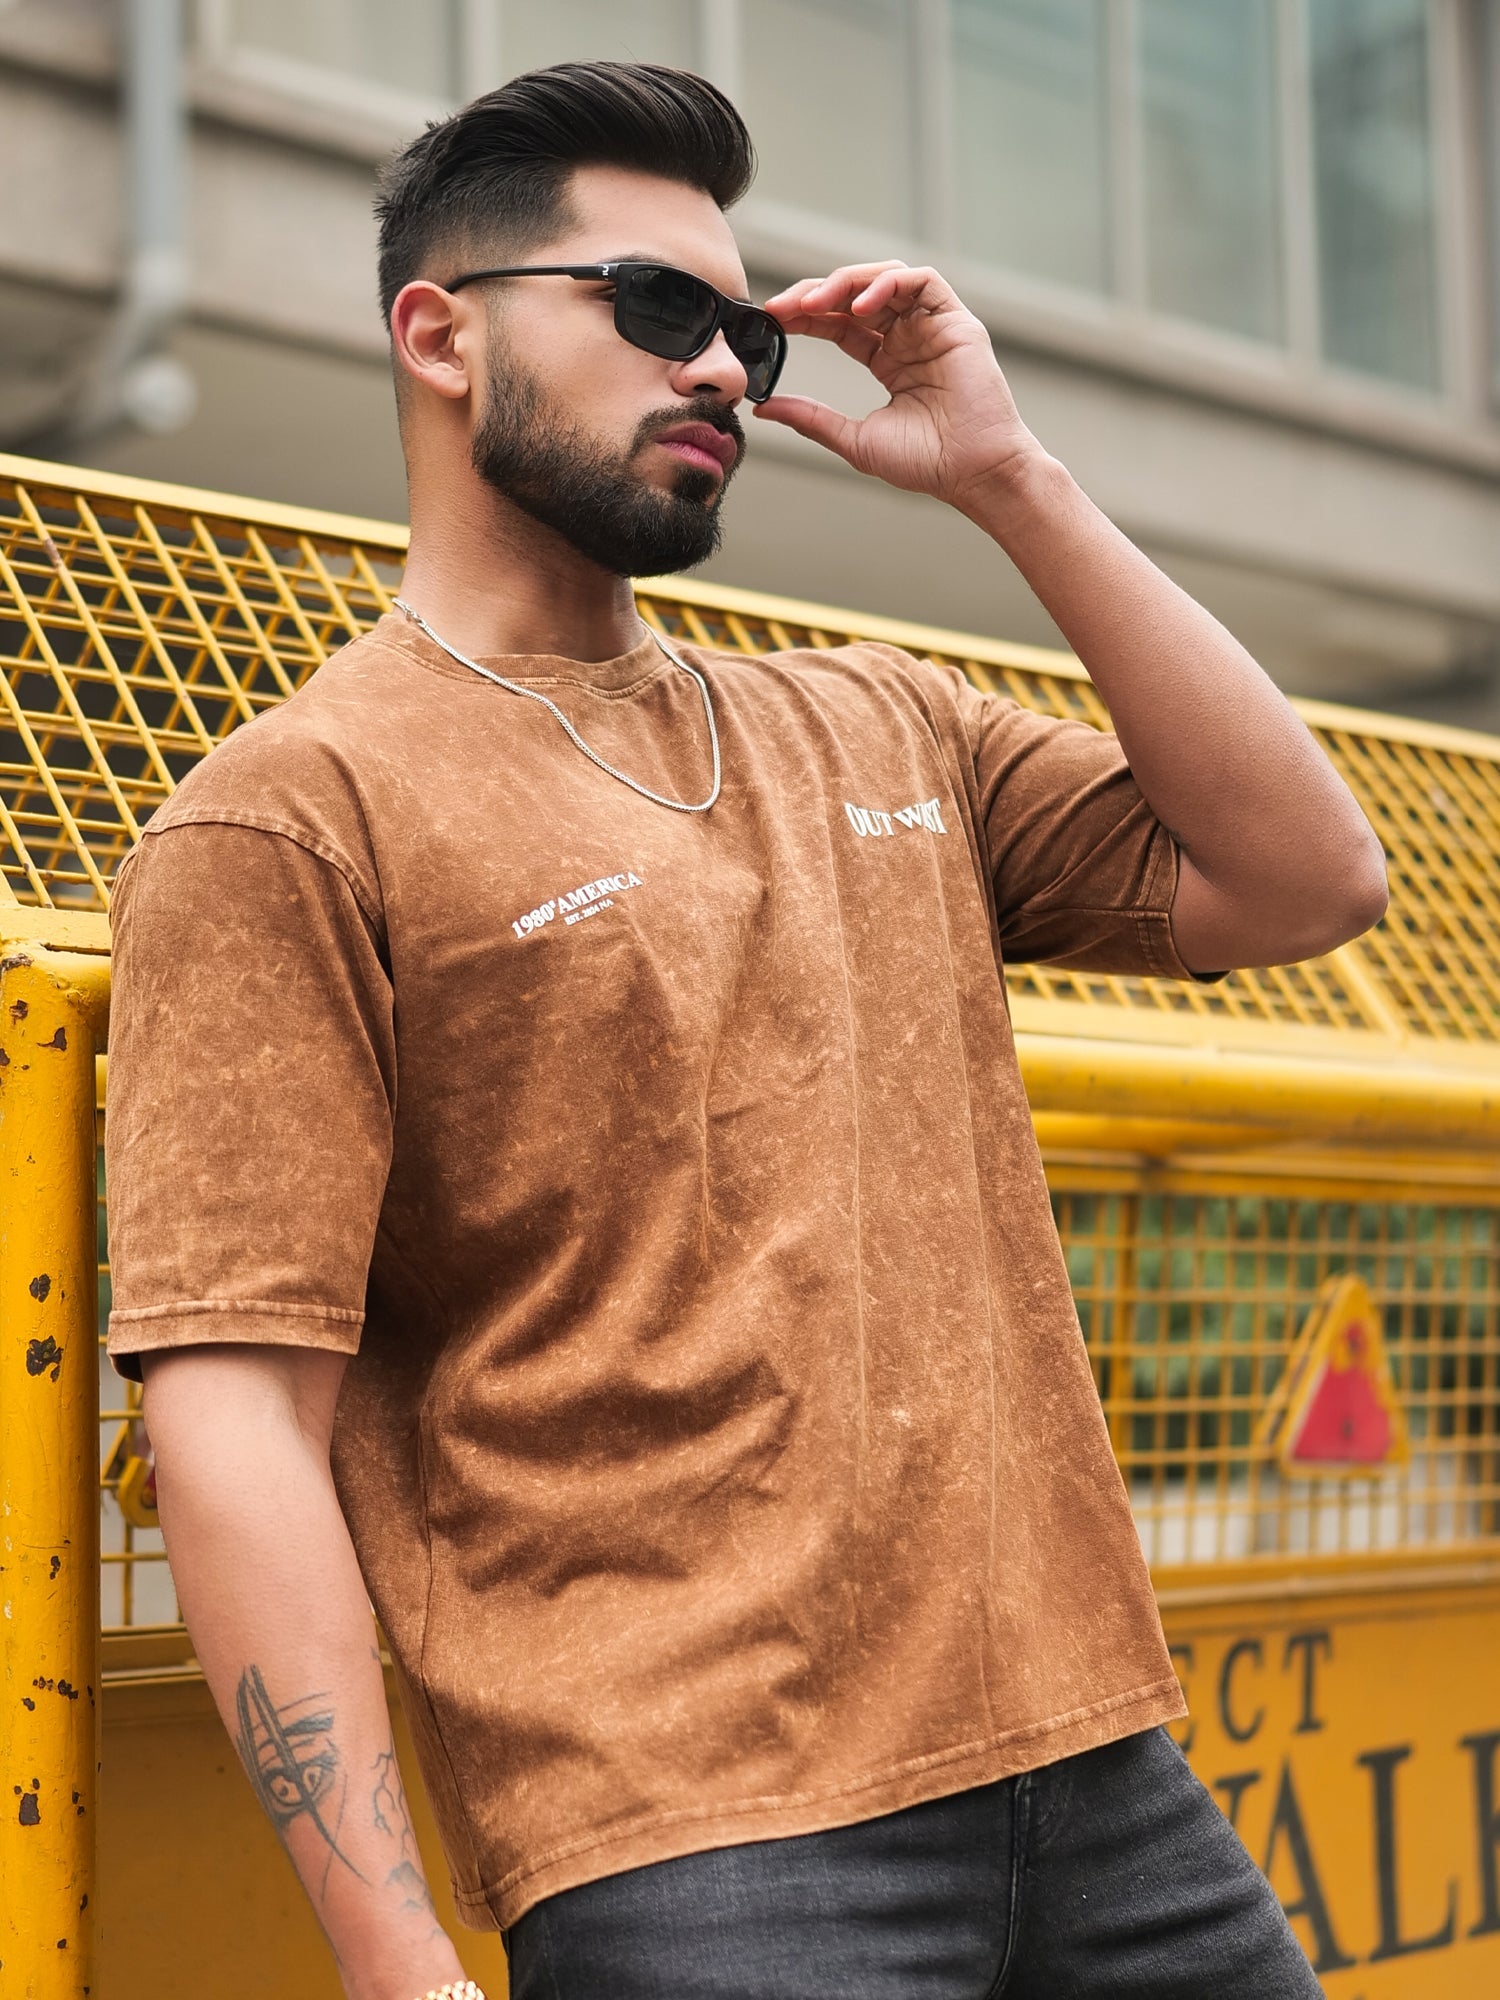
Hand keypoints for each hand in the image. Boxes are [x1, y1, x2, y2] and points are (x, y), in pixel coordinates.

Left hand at [755, 262, 1043, 513]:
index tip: (773, 320)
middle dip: (816, 294)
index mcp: (888, 360)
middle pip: (856, 295)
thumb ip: (812, 419)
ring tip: (813, 303)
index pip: (840, 323)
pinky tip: (861, 306)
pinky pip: (921, 281)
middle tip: (782, 307)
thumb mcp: (854, 438)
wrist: (973, 473)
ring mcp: (932, 325)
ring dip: (845, 283)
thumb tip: (764, 408)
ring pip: (885, 279)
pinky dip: (888, 284)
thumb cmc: (926, 462)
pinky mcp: (956, 320)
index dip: (806, 316)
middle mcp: (909, 336)